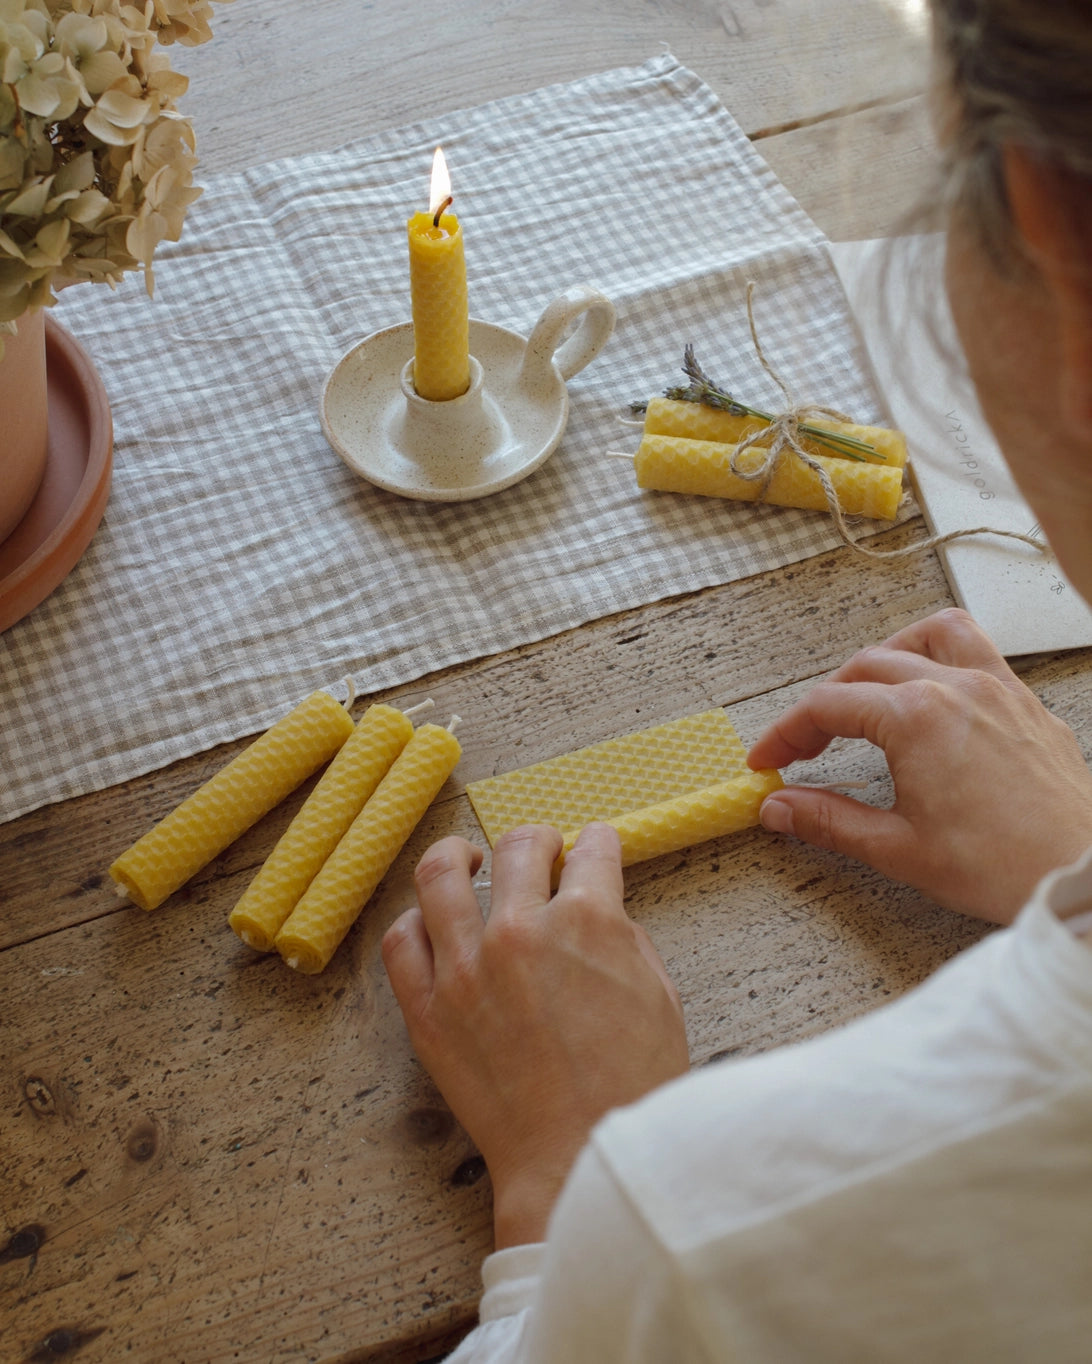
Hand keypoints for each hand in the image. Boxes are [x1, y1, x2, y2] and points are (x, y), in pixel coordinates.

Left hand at [382, 823, 688, 1249]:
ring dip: (458, 855)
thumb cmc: (631, 1089)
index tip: (594, 847)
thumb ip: (625, 939)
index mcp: (588, 922)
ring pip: (439, 874)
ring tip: (466, 859)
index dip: (598, 843)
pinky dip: (415, 922)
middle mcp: (521, 931)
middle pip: (518, 847)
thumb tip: (599, 912)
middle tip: (542, 850)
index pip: (592, 851)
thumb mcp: (658, 997)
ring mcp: (465, 968)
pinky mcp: (428, 1010)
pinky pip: (401, 942)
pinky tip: (430, 923)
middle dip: (537, 839)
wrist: (581, 1160)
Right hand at [747, 608, 1091, 923]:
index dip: (787, 733)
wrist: (1080, 873)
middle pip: (866, 666)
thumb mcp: (899, 849)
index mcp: (918, 718)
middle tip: (805, 744)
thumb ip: (829, 821)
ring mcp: (998, 689)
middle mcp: (957, 688)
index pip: (827, 706)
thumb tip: (781, 808)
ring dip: (886, 654)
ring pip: (928, 636)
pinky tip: (933, 692)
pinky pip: (978, 650)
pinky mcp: (1027, 704)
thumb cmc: (1007, 865)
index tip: (770, 760)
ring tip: (865, 689)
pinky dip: (941, 658)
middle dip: (824, 702)